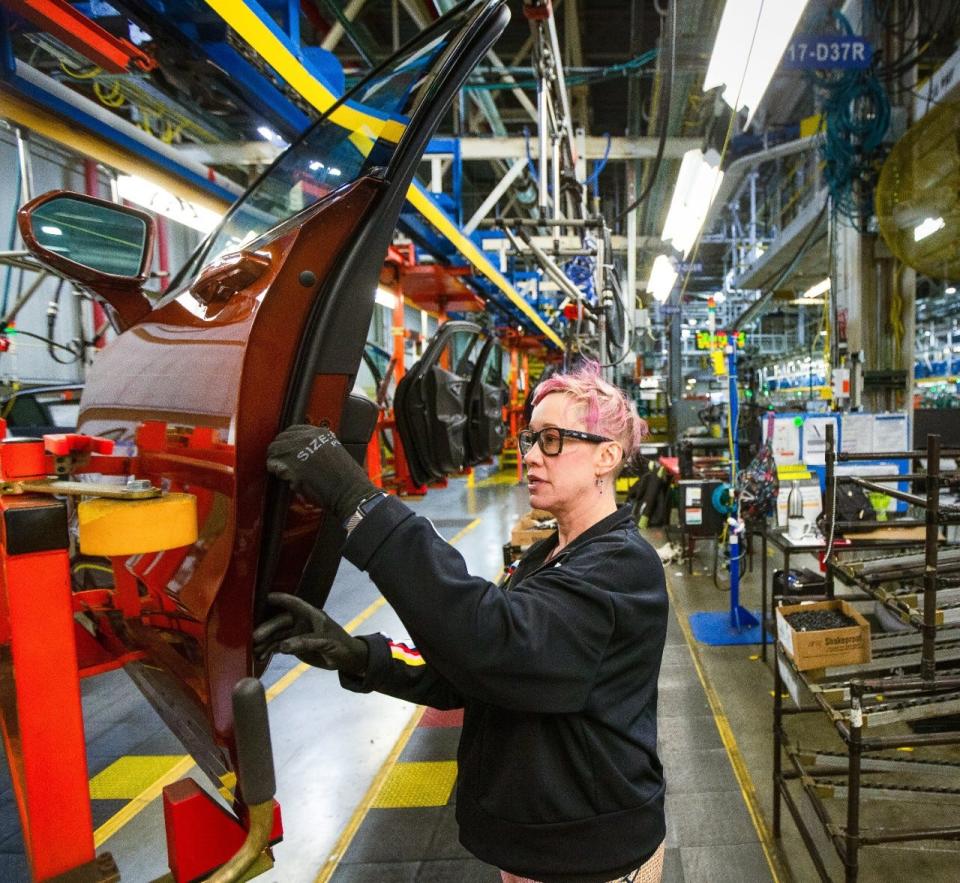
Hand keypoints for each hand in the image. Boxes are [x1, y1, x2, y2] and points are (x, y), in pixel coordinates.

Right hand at [252, 593, 367, 674]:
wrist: (347, 660)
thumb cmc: (342, 647)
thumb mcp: (327, 644)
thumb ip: (306, 643)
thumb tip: (283, 646)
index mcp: (312, 616)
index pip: (295, 604)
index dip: (282, 599)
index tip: (267, 597)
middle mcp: (301, 622)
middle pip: (281, 622)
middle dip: (267, 628)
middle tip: (255, 637)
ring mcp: (296, 634)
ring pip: (276, 635)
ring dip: (265, 642)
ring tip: (253, 650)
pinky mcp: (294, 646)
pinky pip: (278, 646)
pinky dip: (269, 651)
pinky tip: (259, 657)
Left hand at [267, 424, 375, 521]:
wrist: (350, 491)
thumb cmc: (346, 478)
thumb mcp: (333, 451)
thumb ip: (316, 447)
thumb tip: (300, 452)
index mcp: (319, 433)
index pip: (292, 430)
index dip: (287, 442)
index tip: (287, 451)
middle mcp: (307, 437)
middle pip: (280, 439)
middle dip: (279, 452)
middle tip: (282, 465)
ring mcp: (298, 450)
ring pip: (274, 451)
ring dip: (276, 462)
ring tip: (284, 473)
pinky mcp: (292, 466)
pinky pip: (274, 466)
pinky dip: (277, 472)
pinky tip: (287, 479)